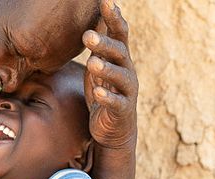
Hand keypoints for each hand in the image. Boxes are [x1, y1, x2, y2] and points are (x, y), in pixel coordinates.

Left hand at [83, 0, 138, 148]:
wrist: (114, 130)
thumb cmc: (104, 92)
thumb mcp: (99, 67)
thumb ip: (98, 47)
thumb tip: (93, 19)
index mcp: (121, 59)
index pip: (119, 34)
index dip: (114, 18)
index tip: (106, 2)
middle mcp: (128, 71)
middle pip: (119, 53)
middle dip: (104, 43)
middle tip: (87, 36)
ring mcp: (127, 92)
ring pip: (120, 77)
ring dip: (106, 69)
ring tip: (92, 64)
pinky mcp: (123, 111)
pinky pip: (116, 103)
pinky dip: (107, 97)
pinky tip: (98, 93)